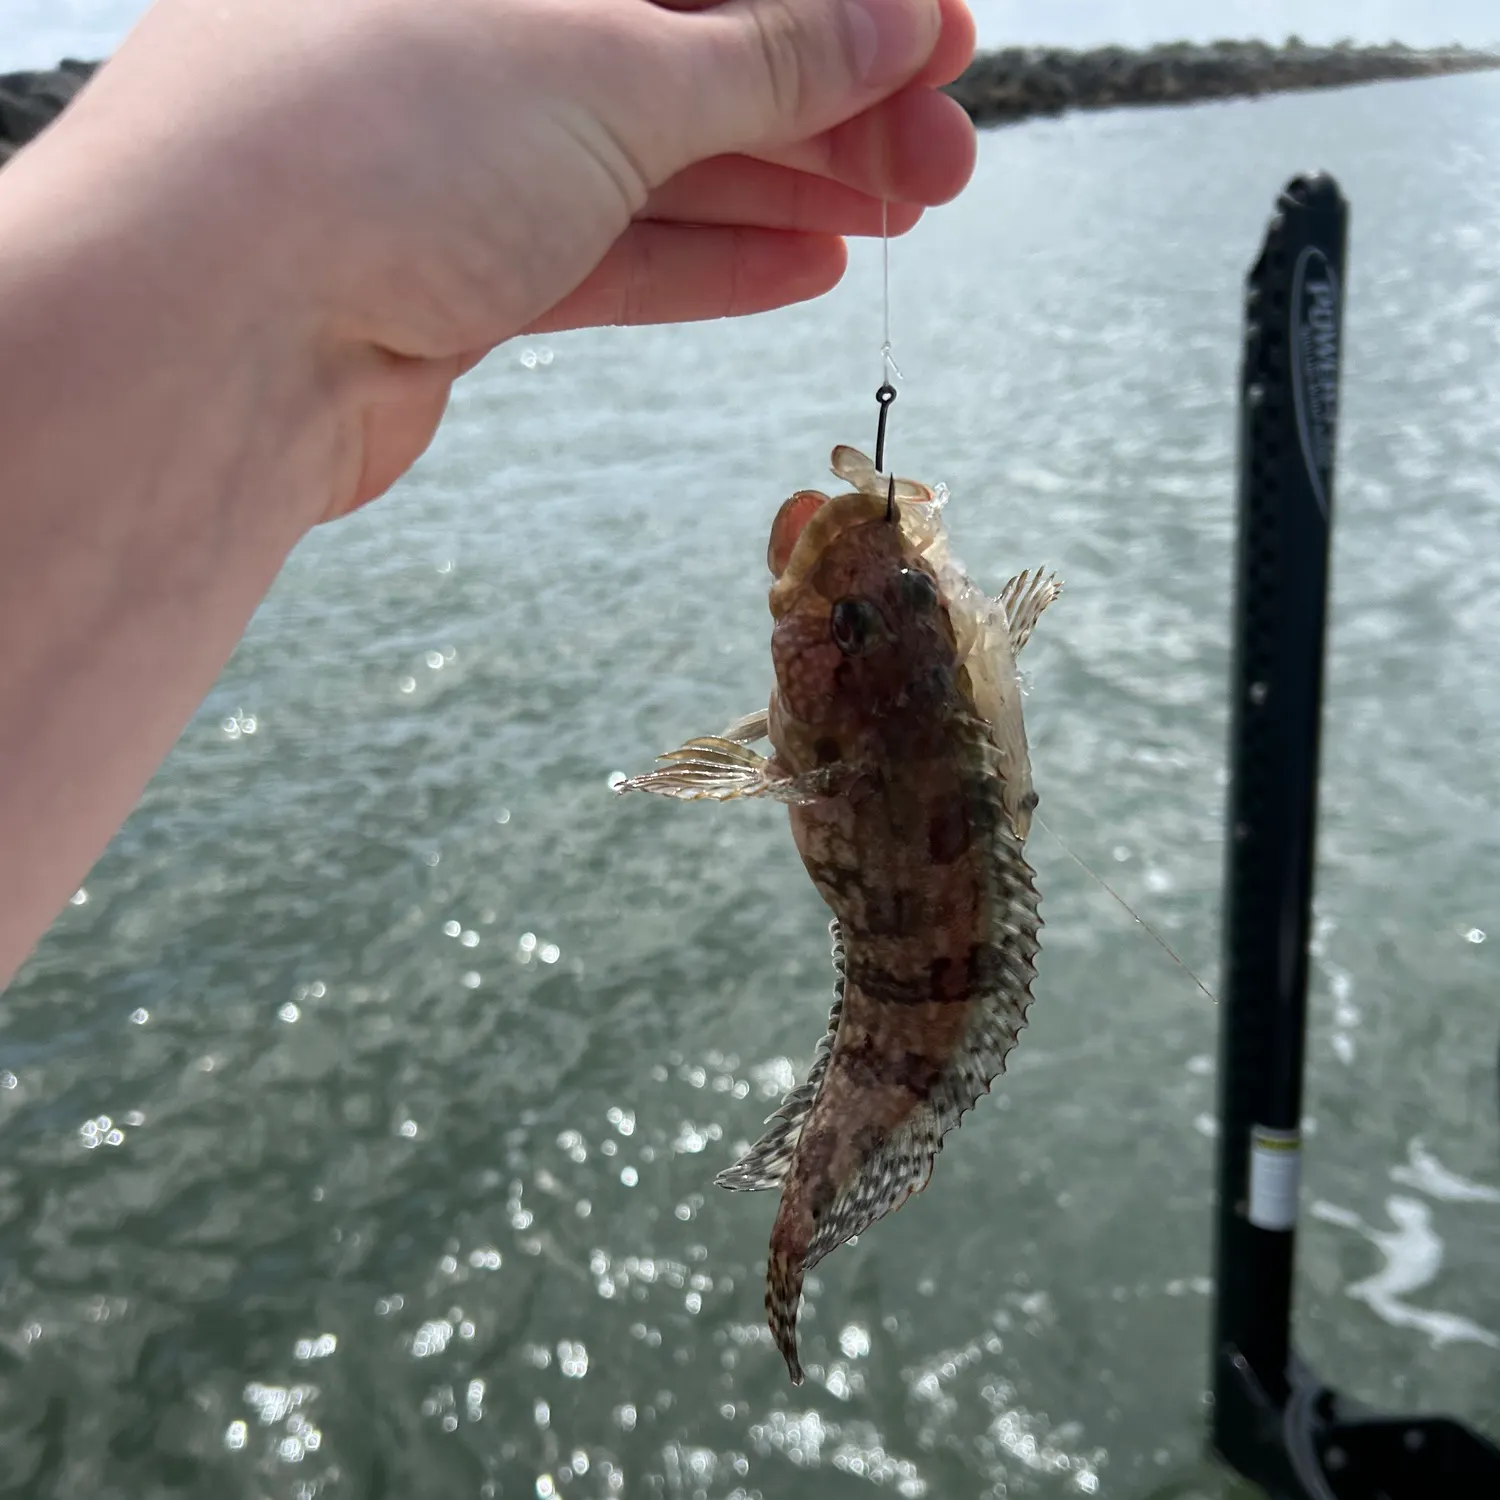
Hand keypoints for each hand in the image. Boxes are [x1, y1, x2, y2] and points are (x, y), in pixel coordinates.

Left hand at [55, 0, 975, 518]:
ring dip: (790, 186)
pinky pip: (608, 249)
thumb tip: (895, 24)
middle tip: (948, 158)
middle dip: (832, 103)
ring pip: (660, 159)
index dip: (829, 2)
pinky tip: (809, 264)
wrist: (218, 333)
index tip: (942, 35)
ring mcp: (457, 150)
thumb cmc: (381, 133)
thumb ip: (762, 54)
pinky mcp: (455, 267)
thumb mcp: (607, 67)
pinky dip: (708, 259)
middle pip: (689, 56)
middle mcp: (468, 28)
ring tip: (907, 211)